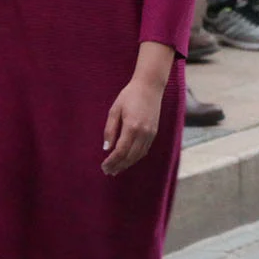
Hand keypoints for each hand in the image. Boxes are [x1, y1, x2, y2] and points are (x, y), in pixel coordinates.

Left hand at [101, 58, 169, 175]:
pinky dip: (135, 158)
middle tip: (108, 172)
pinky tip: (128, 160)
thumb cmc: (129, 96)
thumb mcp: (114, 110)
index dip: (112, 161)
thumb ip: (110, 130)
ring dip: (127, 164)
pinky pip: (144, 150)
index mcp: (132, 127)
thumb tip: (106, 148)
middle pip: (130, 156)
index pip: (121, 151)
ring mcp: (151, 134)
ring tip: (116, 169)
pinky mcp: (154, 133)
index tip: (104, 166)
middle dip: (118, 166)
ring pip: (138, 155)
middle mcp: (143, 133)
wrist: (150, 87)